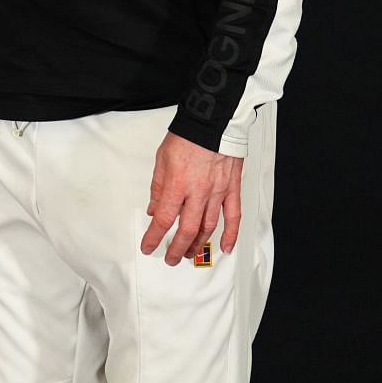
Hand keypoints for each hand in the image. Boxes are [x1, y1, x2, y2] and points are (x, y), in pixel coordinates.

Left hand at [140, 130, 242, 264]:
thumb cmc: (186, 138)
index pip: (164, 219)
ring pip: (208, 227)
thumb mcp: (161, 161)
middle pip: (187, 229)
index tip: (148, 246)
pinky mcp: (232, 190)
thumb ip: (158, 188)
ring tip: (190, 254)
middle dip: (177, 248)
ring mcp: (217, 193)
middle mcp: (198, 193)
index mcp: (177, 185)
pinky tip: (225, 247)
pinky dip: (230, 234)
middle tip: (171, 258)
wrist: (212, 124)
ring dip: (199, 244)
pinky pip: (233, 217)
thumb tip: (154, 210)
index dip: (154, 236)